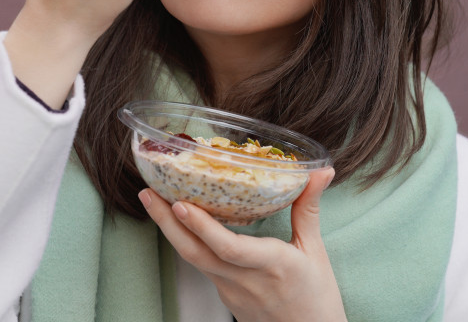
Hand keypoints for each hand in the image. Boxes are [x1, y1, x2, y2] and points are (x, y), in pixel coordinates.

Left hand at [140, 168, 346, 321]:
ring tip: (152, 200)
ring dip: (170, 230)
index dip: (202, 227)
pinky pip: (200, 265)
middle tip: (146, 193)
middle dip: (166, 222)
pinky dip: (186, 241)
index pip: (229, 248)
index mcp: (272, 265)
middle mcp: (244, 280)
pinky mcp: (223, 295)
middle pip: (195, 253)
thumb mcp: (315, 251)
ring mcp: (229, 291)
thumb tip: (320, 171)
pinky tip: (176, 222)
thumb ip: (308, 209)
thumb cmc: (317, 296)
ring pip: (192, 259)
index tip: (180, 204)